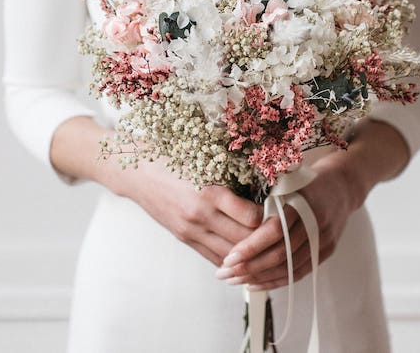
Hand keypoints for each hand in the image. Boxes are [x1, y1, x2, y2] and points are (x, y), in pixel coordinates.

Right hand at [99, 155, 263, 266]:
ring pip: (230, 253)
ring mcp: (191, 231)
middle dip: (264, 239)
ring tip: (266, 247)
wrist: (138, 172)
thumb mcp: (205, 160)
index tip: (278, 209)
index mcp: (209, 192)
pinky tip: (243, 256)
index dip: (269, 216)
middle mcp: (200, 216)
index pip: (251, 217)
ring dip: (249, 254)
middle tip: (280, 233)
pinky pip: (213, 257)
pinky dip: (231, 259)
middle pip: (243, 239)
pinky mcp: (184, 238)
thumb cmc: (174, 159)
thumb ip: (231, 175)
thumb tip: (262, 186)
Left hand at [214, 152, 362, 289]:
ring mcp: (323, 239)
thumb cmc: (305, 181)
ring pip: (289, 267)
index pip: (275, 230)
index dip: (251, 246)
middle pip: (281, 254)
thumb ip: (266, 200)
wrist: (342, 186)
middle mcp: (315, 223)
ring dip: (259, 278)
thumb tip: (231, 221)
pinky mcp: (326, 251)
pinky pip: (299, 273)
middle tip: (224, 273)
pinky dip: (276, 281)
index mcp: (303, 201)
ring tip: (234, 280)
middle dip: (249, 267)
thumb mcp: (286, 181)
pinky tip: (255, 285)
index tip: (228, 256)